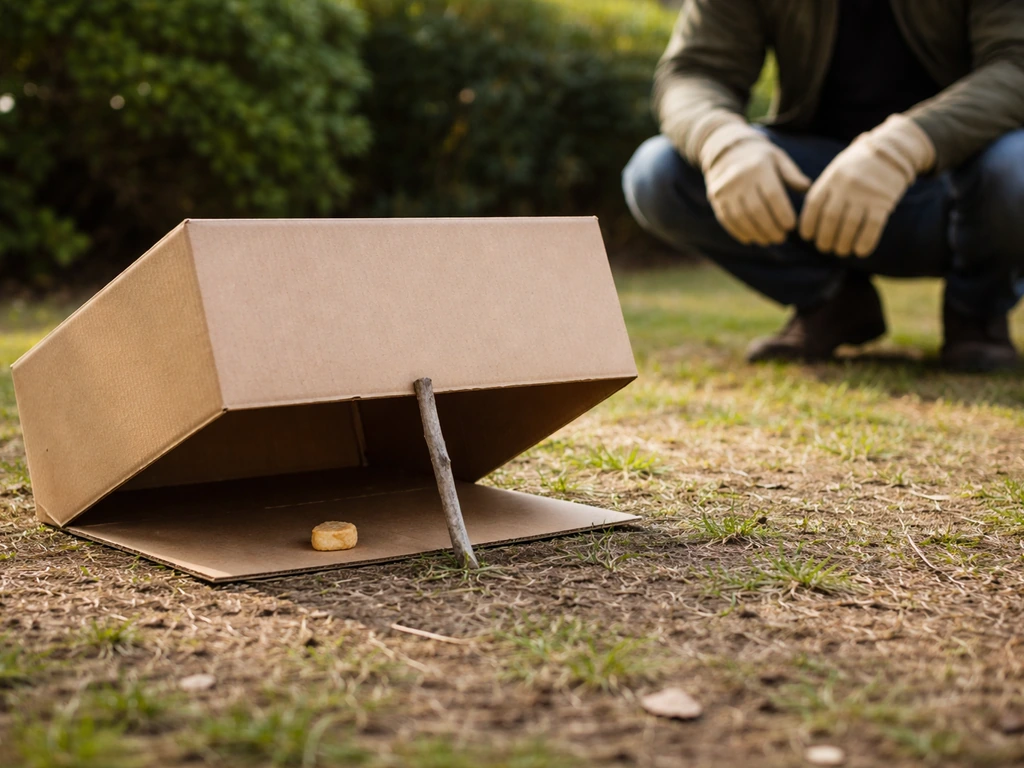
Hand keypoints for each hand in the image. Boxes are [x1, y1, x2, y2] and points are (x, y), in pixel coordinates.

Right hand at [700, 123, 810, 245]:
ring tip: (767, 240)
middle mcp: (740, 178)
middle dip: (770, 228)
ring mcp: (725, 189)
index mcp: (759, 167)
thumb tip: (808, 189)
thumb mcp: (778, 159)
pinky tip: (750, 239)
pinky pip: (727, 219)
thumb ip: (792, 175)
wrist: (726, 150)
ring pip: (741, 218)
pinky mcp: (715, 198)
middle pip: (757, 210)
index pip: (773, 195)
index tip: (791, 226)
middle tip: (781, 238)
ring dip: (756, 233)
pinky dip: (739, 232)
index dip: (782, 213)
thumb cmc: (759, 157)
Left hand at [799, 115, 934, 257]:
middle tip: (824, 248)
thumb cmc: (858, 165)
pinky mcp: (884, 201)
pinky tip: (860, 251)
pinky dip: (865, 242)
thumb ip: (824, 190)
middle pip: (830, 218)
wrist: (893, 149)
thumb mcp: (837, 169)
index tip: (808, 236)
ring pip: (850, 226)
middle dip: (825, 238)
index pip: (814, 205)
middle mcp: (847, 186)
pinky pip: (872, 227)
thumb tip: (809, 219)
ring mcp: (866, 193)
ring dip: (843, 244)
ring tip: (841, 251)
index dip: (808, 224)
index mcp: (831, 178)